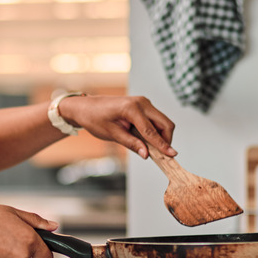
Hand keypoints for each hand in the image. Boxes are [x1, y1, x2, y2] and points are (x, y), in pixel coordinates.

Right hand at [0, 203, 56, 257]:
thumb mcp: (10, 211)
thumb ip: (34, 221)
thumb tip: (53, 226)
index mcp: (28, 239)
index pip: (47, 257)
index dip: (44, 251)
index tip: (38, 245)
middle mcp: (20, 256)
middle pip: (27, 255)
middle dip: (19, 244)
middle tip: (3, 229)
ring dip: (6, 249)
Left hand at [58, 95, 175, 158]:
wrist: (85, 107)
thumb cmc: (95, 118)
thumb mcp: (111, 134)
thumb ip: (131, 144)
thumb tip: (147, 154)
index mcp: (132, 108)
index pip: (152, 131)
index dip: (163, 145)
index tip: (172, 155)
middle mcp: (141, 102)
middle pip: (165, 123)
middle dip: (166, 140)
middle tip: (162, 155)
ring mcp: (143, 102)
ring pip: (162, 121)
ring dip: (161, 136)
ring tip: (151, 149)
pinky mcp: (143, 105)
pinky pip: (155, 119)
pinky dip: (155, 131)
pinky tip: (146, 140)